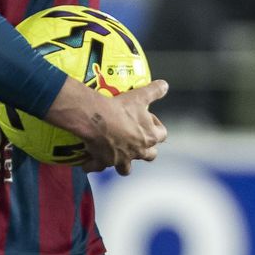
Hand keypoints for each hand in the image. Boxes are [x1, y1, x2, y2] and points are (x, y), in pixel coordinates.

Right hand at [48, 78, 168, 175]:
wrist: (96, 119)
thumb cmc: (121, 108)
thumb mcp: (139, 96)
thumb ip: (154, 91)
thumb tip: (165, 84)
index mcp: (149, 137)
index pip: (162, 135)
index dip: (157, 128)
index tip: (148, 120)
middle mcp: (138, 151)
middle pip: (149, 156)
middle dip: (146, 151)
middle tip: (136, 140)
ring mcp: (122, 159)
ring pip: (126, 169)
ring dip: (123, 164)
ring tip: (117, 155)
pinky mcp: (104, 162)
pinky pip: (98, 168)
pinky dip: (94, 165)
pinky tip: (89, 161)